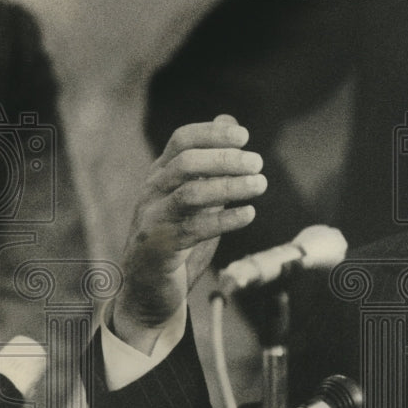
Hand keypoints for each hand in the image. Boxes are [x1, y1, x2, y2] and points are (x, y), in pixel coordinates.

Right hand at [112, 115, 266, 352]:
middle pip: (186, 163)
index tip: (244, 136)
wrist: (148, 285)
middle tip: (257, 163)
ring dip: (229, 187)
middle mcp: (153, 192)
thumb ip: (210, 162)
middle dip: (224, 159)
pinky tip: (248, 214)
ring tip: (259, 185)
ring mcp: (154, 219)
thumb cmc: (175, 233)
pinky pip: (194, 229)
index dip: (212, 134)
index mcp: (161, 174)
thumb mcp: (193, 193)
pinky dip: (225, 219)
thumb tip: (229, 121)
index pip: (182, 140)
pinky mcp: (161, 247)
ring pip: (190, 195)